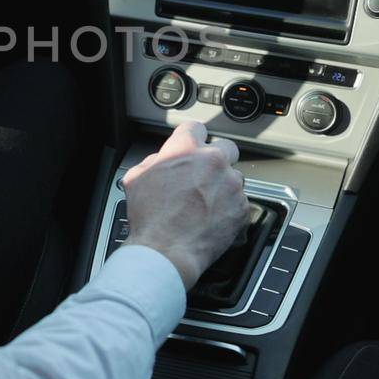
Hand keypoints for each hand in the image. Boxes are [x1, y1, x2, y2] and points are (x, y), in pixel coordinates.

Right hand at [121, 122, 247, 288]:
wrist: (166, 251)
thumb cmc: (150, 219)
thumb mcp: (136, 179)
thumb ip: (154, 161)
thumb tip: (162, 160)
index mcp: (185, 150)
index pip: (196, 127)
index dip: (193, 136)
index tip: (195, 143)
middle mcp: (212, 161)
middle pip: (226, 147)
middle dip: (217, 159)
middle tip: (206, 175)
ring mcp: (230, 184)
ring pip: (234, 177)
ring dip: (224, 186)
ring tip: (207, 205)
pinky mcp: (242, 207)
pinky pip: (240, 202)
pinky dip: (230, 210)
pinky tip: (213, 220)